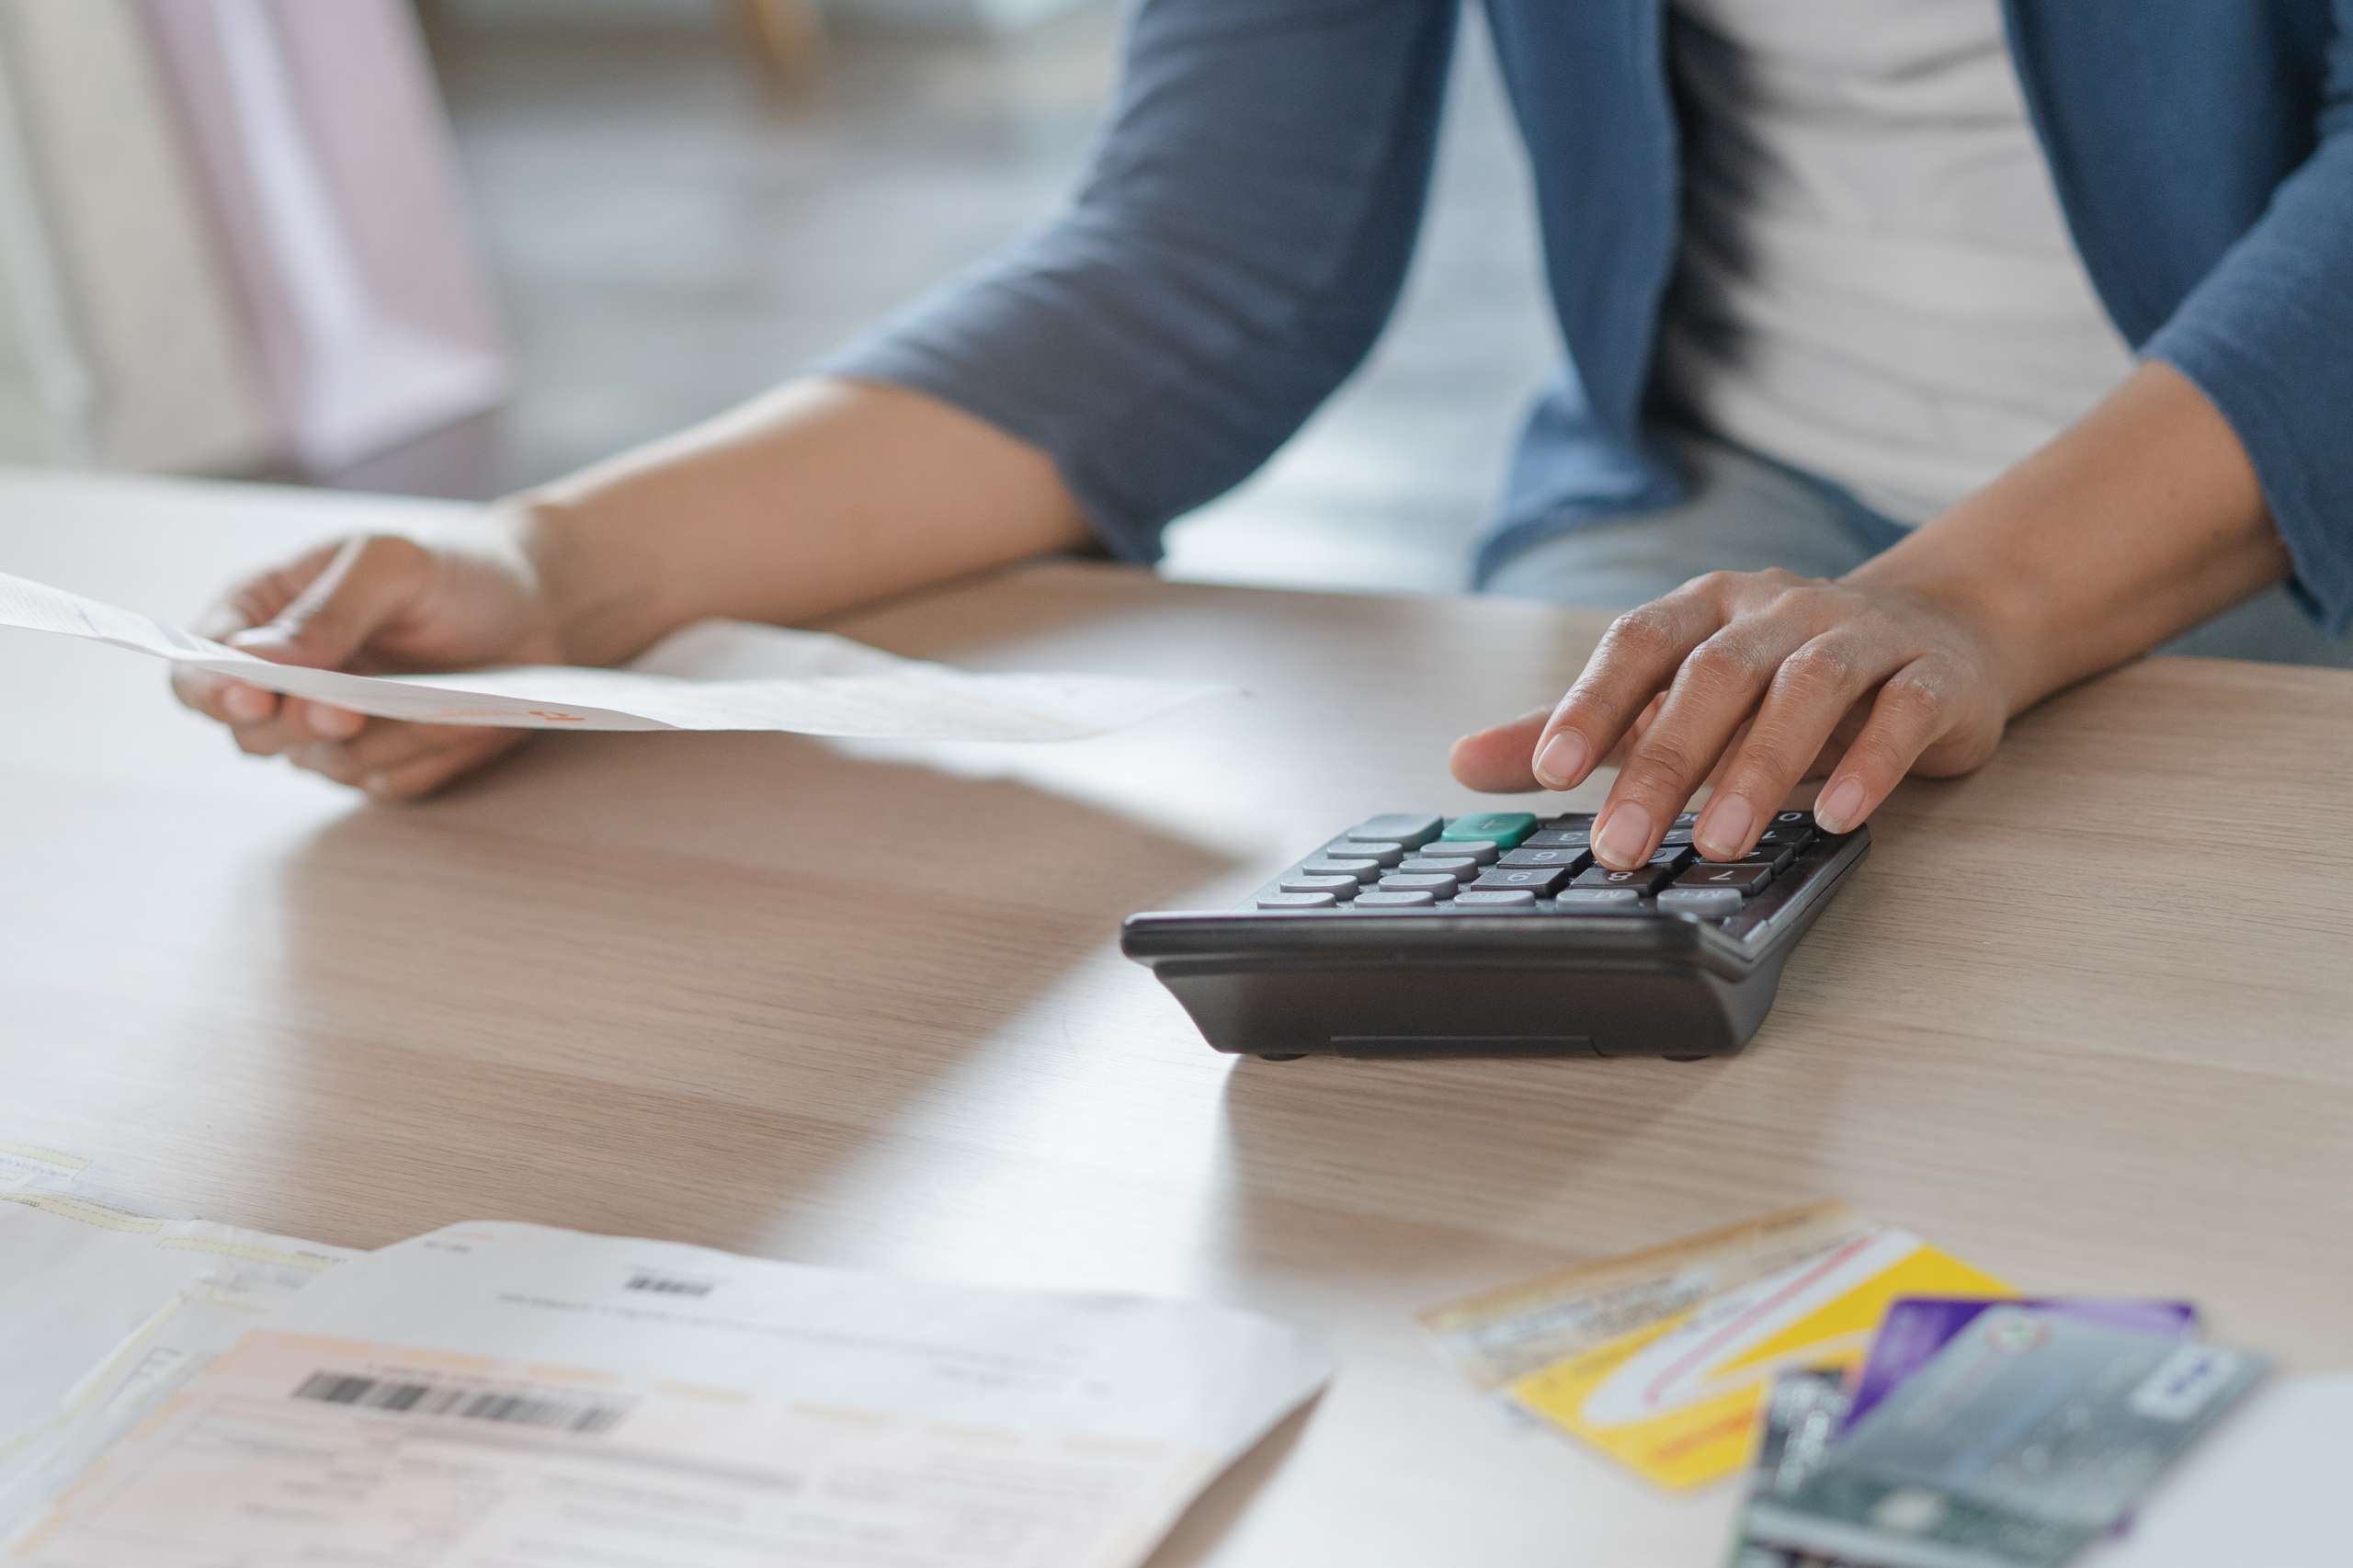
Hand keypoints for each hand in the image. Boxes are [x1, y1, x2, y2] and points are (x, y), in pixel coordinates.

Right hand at [172, 530, 566, 798]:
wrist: (531, 607)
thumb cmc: (448, 571)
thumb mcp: (392, 566)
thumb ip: (326, 611)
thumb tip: (255, 660)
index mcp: (261, 620)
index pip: (200, 675)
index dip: (214, 694)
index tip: (253, 699)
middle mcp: (286, 685)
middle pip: (253, 737)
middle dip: (301, 727)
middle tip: (346, 711)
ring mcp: (332, 732)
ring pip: (328, 767)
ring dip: (384, 739)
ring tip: (439, 702)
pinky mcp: (387, 761)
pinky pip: (390, 783)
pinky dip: (427, 756)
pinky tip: (462, 720)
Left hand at [1450, 569, 2013, 868]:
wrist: (1937, 632)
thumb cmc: (1778, 675)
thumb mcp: (1674, 693)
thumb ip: (1579, 728)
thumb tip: (1464, 762)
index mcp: (1707, 609)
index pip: (1639, 644)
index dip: (1591, 703)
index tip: (1546, 773)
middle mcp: (1779, 612)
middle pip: (1715, 676)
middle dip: (1663, 762)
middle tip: (1620, 844)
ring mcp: (1861, 638)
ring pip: (1807, 689)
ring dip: (1759, 766)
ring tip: (1717, 843)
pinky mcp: (1931, 678)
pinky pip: (1902, 712)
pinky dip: (1870, 763)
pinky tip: (1835, 818)